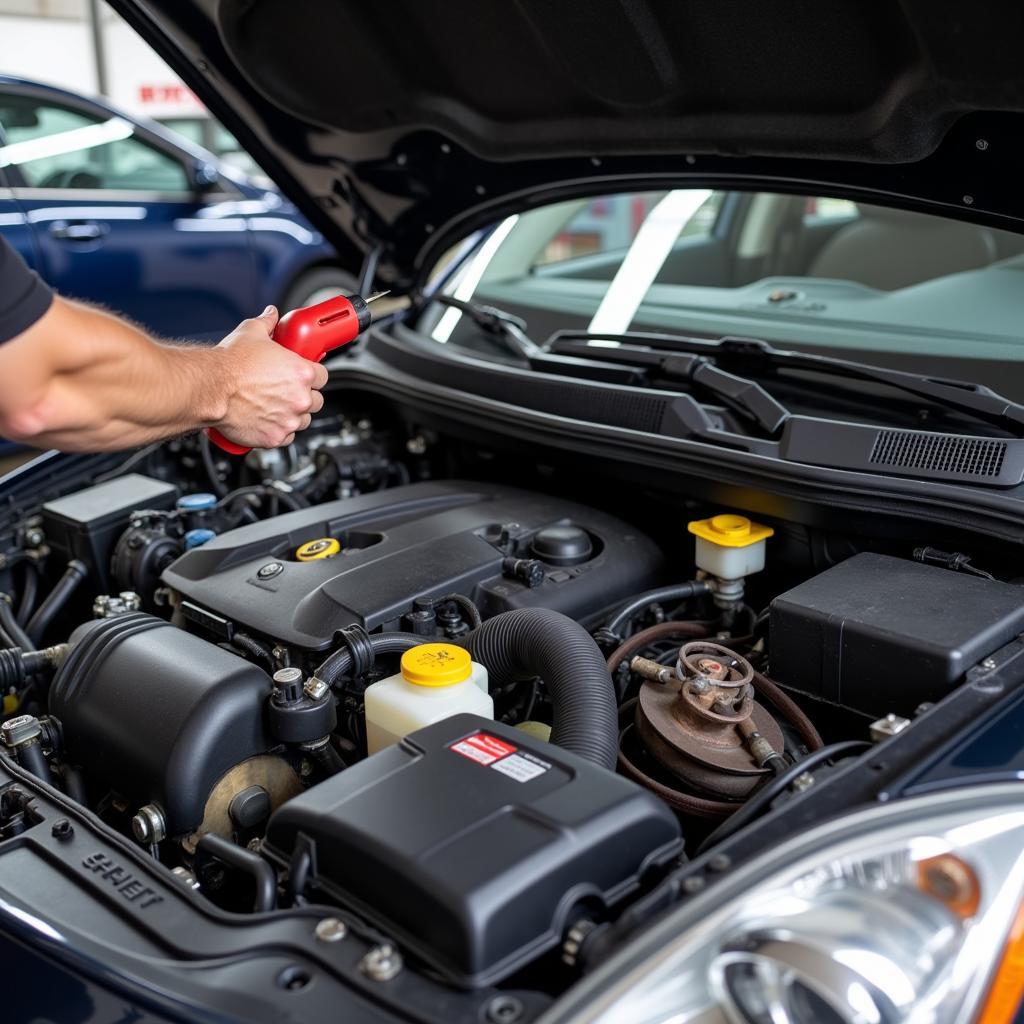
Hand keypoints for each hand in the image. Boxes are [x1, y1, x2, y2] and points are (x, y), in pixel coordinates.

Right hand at [209, 306, 327, 448]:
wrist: (209, 389)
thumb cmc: (229, 364)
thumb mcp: (251, 332)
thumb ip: (267, 322)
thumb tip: (271, 315)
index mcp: (301, 372)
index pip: (323, 376)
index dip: (313, 375)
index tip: (304, 376)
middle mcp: (300, 398)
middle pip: (316, 400)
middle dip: (304, 395)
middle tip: (287, 391)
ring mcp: (289, 420)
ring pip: (304, 421)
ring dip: (294, 415)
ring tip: (276, 406)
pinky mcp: (275, 437)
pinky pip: (287, 437)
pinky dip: (280, 431)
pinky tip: (268, 420)